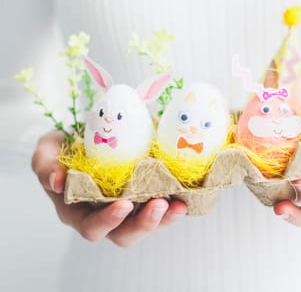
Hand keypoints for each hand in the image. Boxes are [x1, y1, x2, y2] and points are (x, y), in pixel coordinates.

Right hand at [31, 131, 186, 246]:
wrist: (88, 136)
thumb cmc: (65, 148)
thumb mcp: (48, 150)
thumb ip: (45, 164)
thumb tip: (57, 180)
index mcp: (78, 211)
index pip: (92, 227)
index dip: (108, 220)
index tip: (124, 204)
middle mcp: (105, 215)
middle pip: (124, 234)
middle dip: (144, 223)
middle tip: (159, 204)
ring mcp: (129, 208)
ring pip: (148, 225)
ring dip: (165, 218)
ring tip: (178, 204)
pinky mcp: (147, 198)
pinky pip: (163, 209)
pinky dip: (176, 204)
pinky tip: (187, 196)